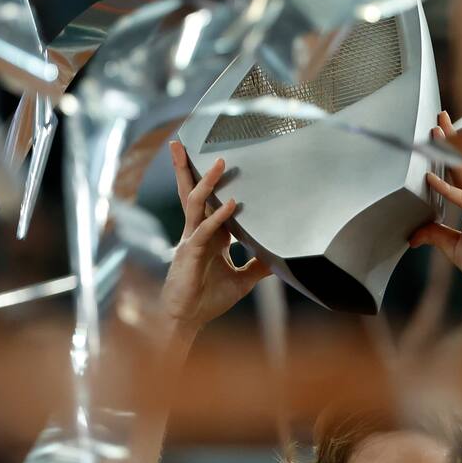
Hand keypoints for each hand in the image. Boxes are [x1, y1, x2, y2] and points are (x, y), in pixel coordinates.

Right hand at [160, 141, 269, 337]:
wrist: (189, 320)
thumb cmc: (208, 299)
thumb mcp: (242, 281)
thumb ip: (258, 267)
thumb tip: (279, 259)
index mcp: (208, 236)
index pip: (208, 201)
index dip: (211, 182)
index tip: (219, 161)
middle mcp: (197, 232)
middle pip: (191, 193)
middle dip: (186, 167)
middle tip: (182, 142)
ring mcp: (191, 240)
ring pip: (195, 203)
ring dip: (206, 181)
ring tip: (219, 163)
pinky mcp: (190, 253)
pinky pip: (206, 230)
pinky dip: (220, 217)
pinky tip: (234, 205)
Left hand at [408, 111, 461, 293]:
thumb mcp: (454, 247)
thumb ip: (436, 235)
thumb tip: (414, 235)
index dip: (452, 151)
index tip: (440, 133)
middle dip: (452, 138)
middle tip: (439, 118)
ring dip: (449, 151)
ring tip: (435, 133)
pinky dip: (446, 189)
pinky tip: (430, 179)